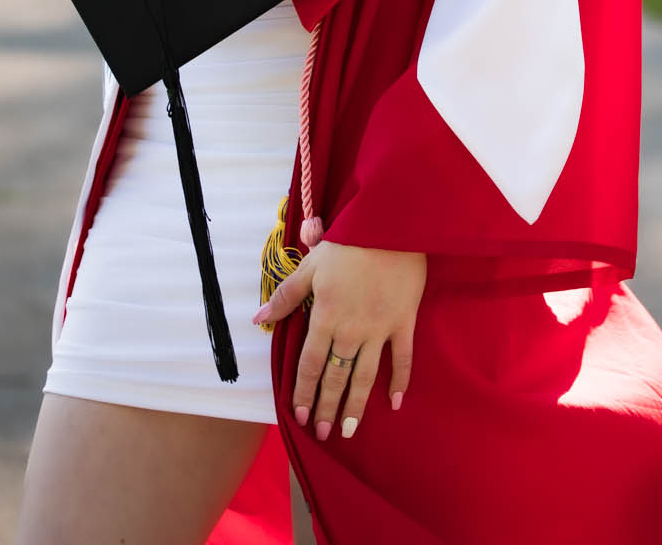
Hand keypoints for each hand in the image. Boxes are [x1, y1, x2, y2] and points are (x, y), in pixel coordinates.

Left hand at [252, 239, 425, 441]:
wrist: (391, 227)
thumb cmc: (348, 243)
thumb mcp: (311, 265)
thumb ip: (286, 296)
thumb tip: (258, 319)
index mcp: (326, 317)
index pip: (310, 364)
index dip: (303, 391)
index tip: (298, 416)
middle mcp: (351, 331)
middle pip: (336, 376)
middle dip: (326, 407)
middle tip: (321, 433)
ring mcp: (380, 330)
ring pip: (365, 376)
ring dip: (356, 405)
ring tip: (350, 430)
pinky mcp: (404, 324)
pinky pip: (402, 359)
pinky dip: (399, 381)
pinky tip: (395, 403)